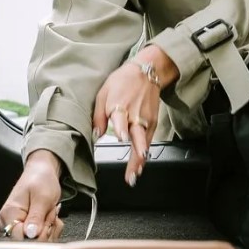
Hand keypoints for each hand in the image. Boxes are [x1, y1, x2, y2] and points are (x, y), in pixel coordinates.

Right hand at [0, 150, 64, 240]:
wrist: (41, 173)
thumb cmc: (40, 181)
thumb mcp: (43, 197)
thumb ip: (36, 218)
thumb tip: (30, 235)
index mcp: (9, 214)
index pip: (21, 239)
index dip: (39, 235)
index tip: (47, 220)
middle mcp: (8, 223)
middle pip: (30, 242)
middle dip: (47, 229)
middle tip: (51, 212)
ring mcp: (16, 228)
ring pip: (37, 242)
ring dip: (50, 228)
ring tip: (50, 211)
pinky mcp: (24, 230)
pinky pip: (40, 239)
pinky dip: (50, 229)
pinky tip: (50, 216)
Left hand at [93, 48, 175, 186]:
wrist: (147, 72)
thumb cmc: (123, 81)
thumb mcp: (104, 93)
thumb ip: (99, 115)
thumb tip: (95, 134)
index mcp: (120, 106)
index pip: (122, 119)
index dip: (122, 128)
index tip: (121, 138)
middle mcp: (135, 115)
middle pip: (137, 136)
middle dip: (135, 154)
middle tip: (131, 171)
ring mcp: (145, 120)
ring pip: (143, 144)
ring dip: (139, 160)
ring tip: (134, 175)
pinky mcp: (152, 123)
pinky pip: (148, 142)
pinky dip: (144, 155)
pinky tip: (140, 166)